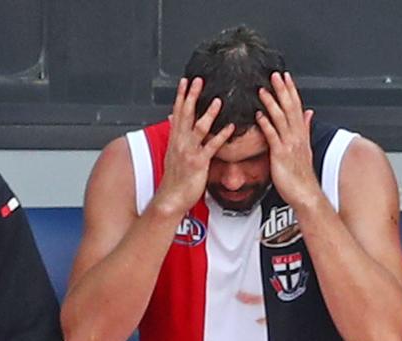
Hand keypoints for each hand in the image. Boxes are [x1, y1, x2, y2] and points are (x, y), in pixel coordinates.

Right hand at [154, 77, 235, 215]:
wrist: (170, 198)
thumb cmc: (174, 179)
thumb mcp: (171, 153)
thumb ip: (175, 135)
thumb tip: (172, 119)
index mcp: (175, 139)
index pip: (177, 112)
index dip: (181, 96)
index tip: (185, 81)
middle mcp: (180, 143)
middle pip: (186, 114)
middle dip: (192, 96)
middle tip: (198, 80)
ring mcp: (189, 152)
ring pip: (199, 128)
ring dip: (208, 113)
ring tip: (218, 100)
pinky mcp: (198, 163)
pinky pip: (211, 147)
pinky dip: (221, 136)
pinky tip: (230, 127)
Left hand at [255, 72, 324, 209]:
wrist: (306, 194)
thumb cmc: (301, 175)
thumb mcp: (305, 148)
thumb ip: (305, 128)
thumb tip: (308, 114)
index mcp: (301, 134)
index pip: (297, 106)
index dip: (291, 90)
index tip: (285, 76)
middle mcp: (297, 137)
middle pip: (290, 108)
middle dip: (283, 90)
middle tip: (275, 75)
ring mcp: (289, 145)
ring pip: (281, 119)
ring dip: (272, 103)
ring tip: (263, 90)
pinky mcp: (280, 155)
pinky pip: (273, 136)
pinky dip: (266, 125)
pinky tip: (259, 116)